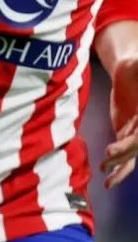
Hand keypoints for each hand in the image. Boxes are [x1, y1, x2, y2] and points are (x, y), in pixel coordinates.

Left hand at [101, 59, 137, 188]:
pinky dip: (115, 167)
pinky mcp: (125, 135)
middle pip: (136, 146)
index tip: (124, 142)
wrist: (129, 71)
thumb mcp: (136, 64)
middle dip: (124, 152)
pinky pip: (121, 154)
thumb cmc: (135, 67)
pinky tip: (107, 178)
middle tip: (108, 155)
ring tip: (108, 181)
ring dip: (119, 167)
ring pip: (131, 156)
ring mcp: (135, 133)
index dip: (134, 140)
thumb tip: (136, 61)